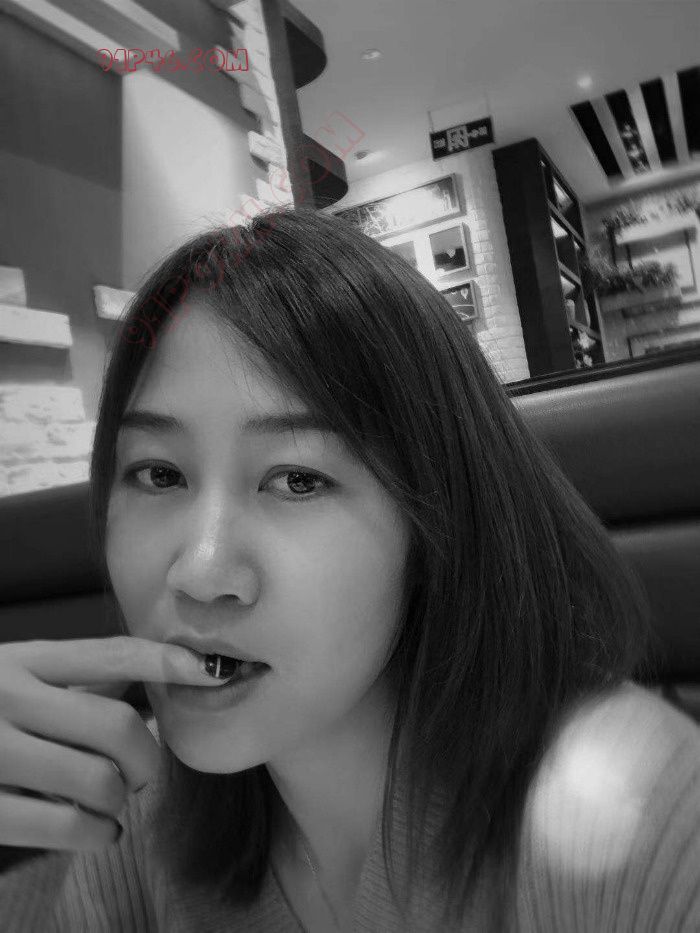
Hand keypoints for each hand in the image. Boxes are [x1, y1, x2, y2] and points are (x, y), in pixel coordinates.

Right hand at [0, 636, 217, 851]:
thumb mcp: (17, 678)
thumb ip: (76, 678)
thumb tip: (157, 676)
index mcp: (21, 660)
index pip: (110, 654)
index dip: (167, 661)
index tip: (211, 670)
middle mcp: (6, 698)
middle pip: (115, 726)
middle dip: (146, 756)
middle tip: (141, 769)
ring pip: (97, 779)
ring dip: (122, 797)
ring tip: (117, 800)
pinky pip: (64, 826)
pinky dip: (98, 833)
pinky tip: (99, 830)